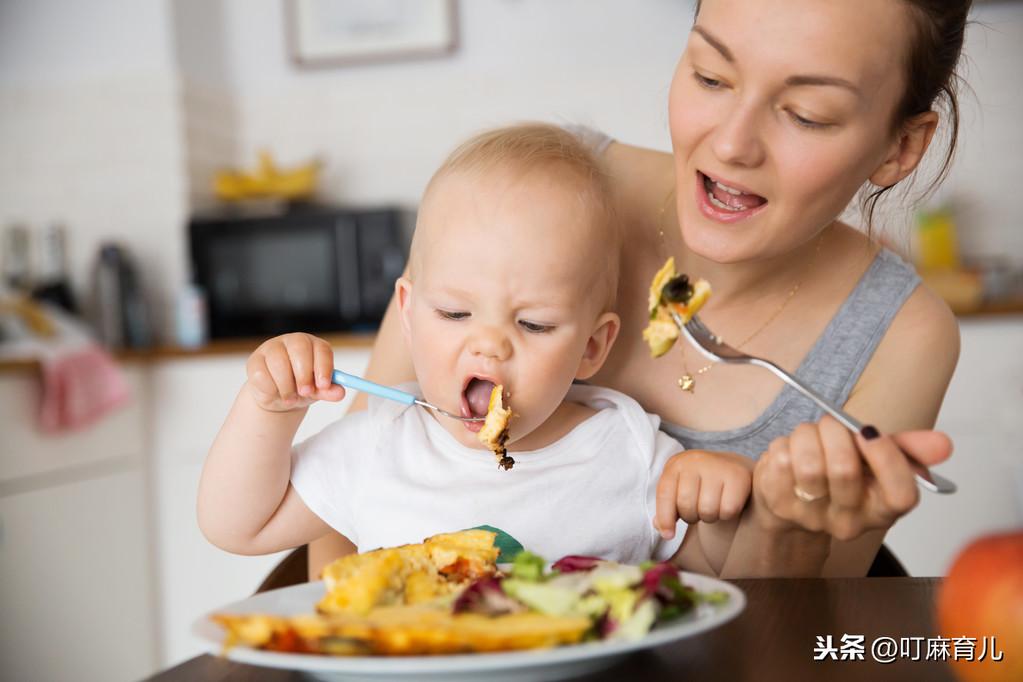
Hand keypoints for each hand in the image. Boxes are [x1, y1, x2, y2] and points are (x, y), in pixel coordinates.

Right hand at [245, 333, 345, 411]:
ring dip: (286, 386)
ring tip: (291, 399)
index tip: (324, 385)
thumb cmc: (301, 388)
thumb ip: (328, 391)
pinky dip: (270, 388)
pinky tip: (275, 393)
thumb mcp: (317, 391)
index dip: (324, 367)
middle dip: (304, 374)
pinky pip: (262, 373)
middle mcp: (293, 341)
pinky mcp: (255, 359)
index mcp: (313, 345)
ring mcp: (272, 348)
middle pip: (300, 349)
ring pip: (279, 362)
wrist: (277, 397)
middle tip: (305, 392)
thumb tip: (340, 393)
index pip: (322, 349)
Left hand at [654, 450, 753, 538]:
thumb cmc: (700, 483)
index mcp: (676, 464)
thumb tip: (662, 529)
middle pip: (686, 504)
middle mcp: (695, 461)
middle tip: (698, 511)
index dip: (665, 518)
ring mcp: (718, 466)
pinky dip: (727, 515)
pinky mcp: (738, 476)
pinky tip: (726, 504)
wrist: (732, 466)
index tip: (668, 535)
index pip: (665, 493)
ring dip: (709, 517)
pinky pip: (728, 510)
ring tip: (712, 507)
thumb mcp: (679, 489)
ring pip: (707, 510)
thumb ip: (668, 509)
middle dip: (691, 516)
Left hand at [752, 416, 952, 539]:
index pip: (901, 495)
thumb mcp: (877, 459)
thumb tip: (943, 444)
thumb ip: (910, 449)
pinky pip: (780, 460)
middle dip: (836, 431)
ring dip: (807, 435)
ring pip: (809, 463)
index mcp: (882, 510)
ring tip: (810, 436)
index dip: (887, 458)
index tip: (869, 432)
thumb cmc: (839, 474)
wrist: (793, 498)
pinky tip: (791, 451)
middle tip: (831, 424)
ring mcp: (811, 516)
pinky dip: (784, 443)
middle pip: (845, 470)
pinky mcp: (779, 504)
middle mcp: (849, 521)